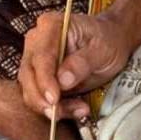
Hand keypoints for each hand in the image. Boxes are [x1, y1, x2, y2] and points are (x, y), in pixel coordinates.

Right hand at [18, 10, 135, 120]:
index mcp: (50, 26)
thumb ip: (82, 63)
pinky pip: (39, 97)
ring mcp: (35, 59)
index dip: (44, 80)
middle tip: (59, 113)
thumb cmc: (108, 39)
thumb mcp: (102, 49)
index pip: (41, 56)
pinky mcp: (39, 77)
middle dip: (42, 98)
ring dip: (51, 106)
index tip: (53, 98)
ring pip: (30, 89)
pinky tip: (77, 109)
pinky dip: (56, 108)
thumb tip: (63, 80)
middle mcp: (36, 41)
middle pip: (28, 74)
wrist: (111, 41)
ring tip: (79, 110)